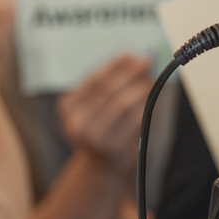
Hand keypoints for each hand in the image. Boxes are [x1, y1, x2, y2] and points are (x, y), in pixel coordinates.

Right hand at [56, 54, 153, 174]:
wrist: (101, 165)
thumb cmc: (101, 128)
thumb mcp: (96, 106)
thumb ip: (109, 84)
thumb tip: (135, 59)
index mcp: (67, 107)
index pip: (94, 80)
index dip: (114, 65)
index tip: (131, 54)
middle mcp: (76, 123)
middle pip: (108, 90)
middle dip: (130, 73)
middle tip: (147, 61)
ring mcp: (93, 137)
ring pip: (122, 104)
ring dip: (140, 87)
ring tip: (151, 78)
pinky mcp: (112, 148)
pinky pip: (133, 121)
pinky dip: (145, 105)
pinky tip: (151, 97)